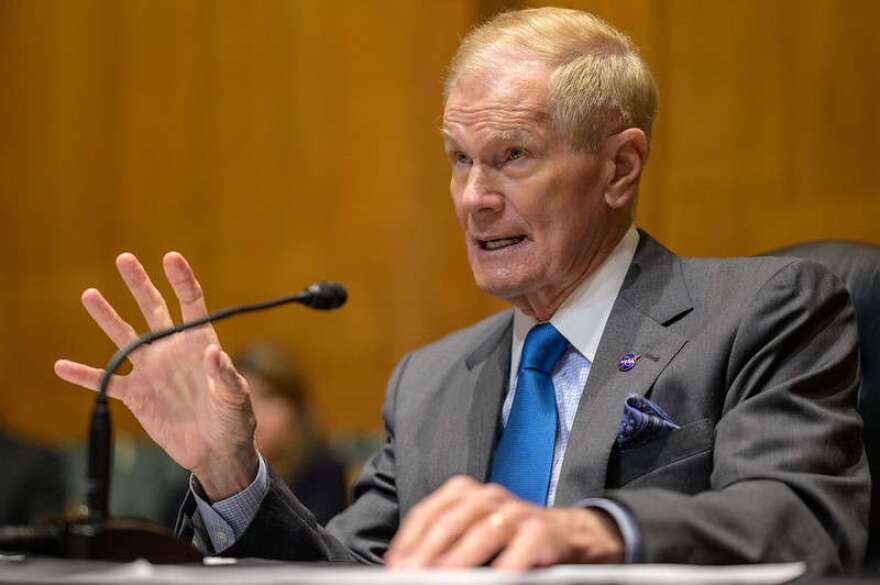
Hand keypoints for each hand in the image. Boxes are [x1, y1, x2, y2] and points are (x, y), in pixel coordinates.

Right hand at [54, 252, 258, 500]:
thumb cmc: (234, 421)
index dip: (182, 280)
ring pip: (126, 337)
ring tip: (90, 294)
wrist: (216, 451)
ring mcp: (152, 371)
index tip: (170, 258)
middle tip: (125, 259)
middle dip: (140, 284)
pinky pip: (106, 381)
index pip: (191, 304)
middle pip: (153, 309)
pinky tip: (61, 366)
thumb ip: (226, 376)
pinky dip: (84, 376)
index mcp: (200, 344)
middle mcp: (172, 350)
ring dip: (107, 316)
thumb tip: (214, 353)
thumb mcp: (236, 398)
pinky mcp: (137, 395)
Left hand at [385, 476, 623, 570]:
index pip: (430, 512)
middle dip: (429, 549)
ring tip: (444, 576)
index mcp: (467, 494)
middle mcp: (490, 497)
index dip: (410, 538)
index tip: (395, 562)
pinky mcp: (544, 531)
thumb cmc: (511, 539)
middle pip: (453, 520)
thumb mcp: (475, 532)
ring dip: (462, 557)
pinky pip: (524, 548)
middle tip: (412, 572)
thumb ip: (446, 544)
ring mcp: (518, 511)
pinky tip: (499, 578)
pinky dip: (510, 564)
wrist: (570, 534)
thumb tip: (407, 565)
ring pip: (486, 531)